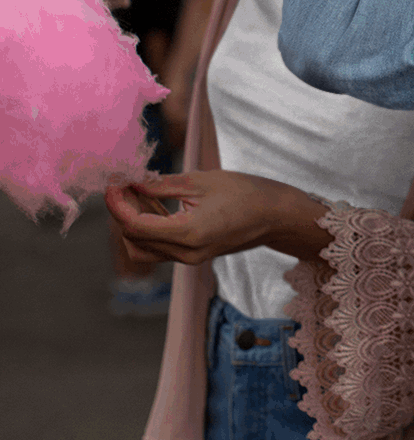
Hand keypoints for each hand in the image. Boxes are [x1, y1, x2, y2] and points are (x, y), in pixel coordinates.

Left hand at [104, 169, 328, 267]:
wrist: (276, 216)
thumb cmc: (246, 192)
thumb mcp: (202, 181)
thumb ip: (162, 185)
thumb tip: (131, 182)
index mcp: (189, 233)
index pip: (135, 226)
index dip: (117, 205)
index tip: (112, 184)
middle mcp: (186, 253)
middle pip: (134, 240)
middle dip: (121, 213)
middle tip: (124, 184)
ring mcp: (189, 259)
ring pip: (142, 249)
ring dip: (132, 223)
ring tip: (139, 192)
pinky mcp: (192, 256)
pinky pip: (158, 248)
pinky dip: (148, 228)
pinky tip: (154, 204)